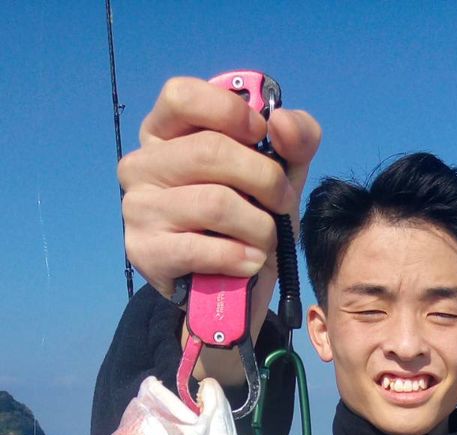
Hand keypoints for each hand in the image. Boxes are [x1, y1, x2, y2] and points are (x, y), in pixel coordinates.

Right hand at [119, 76, 321, 303]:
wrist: (228, 292)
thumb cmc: (248, 220)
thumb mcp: (280, 173)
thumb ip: (294, 138)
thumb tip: (282, 123)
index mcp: (165, 132)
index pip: (181, 96)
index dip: (230, 111)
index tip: (261, 136)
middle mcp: (141, 164)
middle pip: (209, 150)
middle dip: (265, 178)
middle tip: (282, 203)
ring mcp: (137, 208)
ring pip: (214, 202)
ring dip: (259, 227)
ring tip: (266, 240)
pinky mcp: (144, 251)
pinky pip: (204, 248)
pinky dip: (241, 257)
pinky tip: (250, 263)